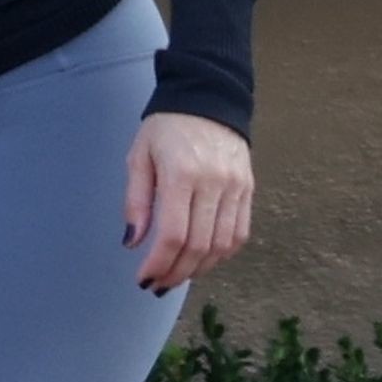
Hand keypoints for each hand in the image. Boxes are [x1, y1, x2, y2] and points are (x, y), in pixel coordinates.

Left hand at [124, 112, 252, 294]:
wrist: (208, 96)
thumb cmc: (166, 127)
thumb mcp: (139, 155)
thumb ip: (136, 200)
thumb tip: (133, 243)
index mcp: (181, 173)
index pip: (173, 234)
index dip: (159, 263)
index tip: (144, 279)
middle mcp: (213, 183)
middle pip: (198, 245)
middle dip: (176, 272)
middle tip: (159, 285)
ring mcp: (235, 187)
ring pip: (221, 245)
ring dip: (199, 269)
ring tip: (178, 275)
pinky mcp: (248, 189)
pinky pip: (239, 233)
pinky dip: (222, 254)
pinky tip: (204, 259)